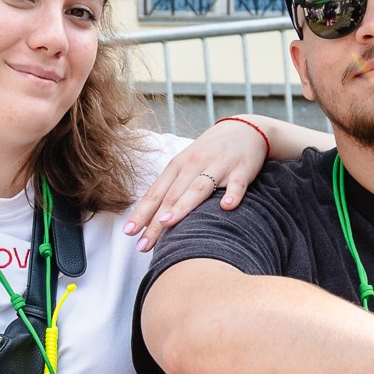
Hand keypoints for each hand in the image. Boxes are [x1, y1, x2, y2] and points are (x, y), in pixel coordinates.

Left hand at [122, 114, 279, 249]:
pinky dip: (232, 195)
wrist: (245, 129)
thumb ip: (171, 189)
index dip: (142, 213)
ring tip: (167, 222)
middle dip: (156, 221)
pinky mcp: (241, 170)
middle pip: (172, 196)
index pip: (156, 193)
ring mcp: (218, 167)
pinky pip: (236, 184)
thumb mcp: (186, 165)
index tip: (129, 232)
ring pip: (198, 189)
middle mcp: (194, 165)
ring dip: (182, 206)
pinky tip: (227, 207)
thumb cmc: (210, 153)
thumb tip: (151, 220)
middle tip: (143, 244)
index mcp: (178, 166)